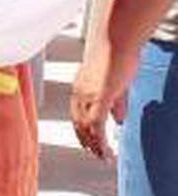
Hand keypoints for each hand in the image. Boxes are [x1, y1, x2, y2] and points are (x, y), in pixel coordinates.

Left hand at [70, 35, 138, 159]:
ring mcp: (88, 95)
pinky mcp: (100, 97)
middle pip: (79, 124)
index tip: (89, 143)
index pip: (77, 115)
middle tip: (97, 155)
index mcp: (80, 87)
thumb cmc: (119, 53)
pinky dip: (101, 141)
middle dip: (88, 142)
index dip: (83, 131)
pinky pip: (97, 126)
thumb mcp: (117, 82)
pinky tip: (107, 150)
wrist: (118, 38)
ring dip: (95, 145)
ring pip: (87, 128)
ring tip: (104, 157)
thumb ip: (117, 103)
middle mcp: (79, 93)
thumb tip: (118, 121)